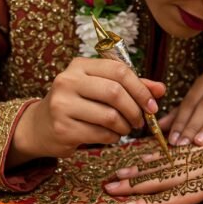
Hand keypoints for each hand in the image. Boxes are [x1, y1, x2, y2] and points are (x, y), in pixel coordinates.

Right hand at [7, 57, 164, 166]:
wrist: (40, 126)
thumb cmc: (78, 104)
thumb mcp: (101, 88)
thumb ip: (131, 86)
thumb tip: (161, 89)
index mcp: (80, 65)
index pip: (119, 70)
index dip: (141, 89)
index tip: (153, 104)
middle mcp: (68, 81)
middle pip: (115, 92)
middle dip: (135, 110)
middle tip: (140, 121)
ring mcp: (63, 105)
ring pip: (110, 116)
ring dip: (125, 126)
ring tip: (125, 129)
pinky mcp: (63, 128)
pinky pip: (101, 133)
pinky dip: (113, 137)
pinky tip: (111, 136)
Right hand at [105, 118, 202, 203]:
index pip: (177, 194)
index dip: (151, 202)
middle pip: (164, 176)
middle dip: (136, 184)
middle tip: (109, 187)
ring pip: (167, 162)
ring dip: (142, 168)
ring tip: (119, 171)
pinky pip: (179, 151)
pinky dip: (160, 154)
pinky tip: (148, 155)